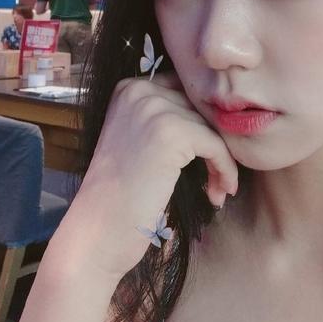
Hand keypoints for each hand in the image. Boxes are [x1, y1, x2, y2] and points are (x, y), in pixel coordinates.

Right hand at [56, 72, 238, 280]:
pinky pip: (217, 145)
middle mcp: (139, 91)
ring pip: (212, 128)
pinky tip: (218, 194)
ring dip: (222, 162)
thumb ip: (167, 119)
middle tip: (216, 179)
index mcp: (129, 88)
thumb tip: (216, 113)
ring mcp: (154, 109)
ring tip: (216, 190)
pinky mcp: (172, 132)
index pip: (185, 92)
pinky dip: (225, 170)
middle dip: (214, 144)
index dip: (201, 125)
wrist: (97, 232)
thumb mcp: (138, 141)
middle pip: (200, 109)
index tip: (207, 157)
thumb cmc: (120, 196)